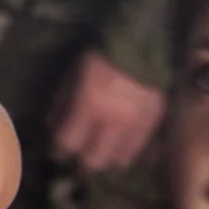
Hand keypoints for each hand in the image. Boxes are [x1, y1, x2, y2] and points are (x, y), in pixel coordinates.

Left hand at [50, 50, 165, 174]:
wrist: (145, 45)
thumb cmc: (101, 56)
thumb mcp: (73, 75)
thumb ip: (62, 103)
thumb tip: (51, 127)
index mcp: (89, 105)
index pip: (68, 142)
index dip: (58, 151)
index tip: (55, 153)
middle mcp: (113, 121)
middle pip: (94, 159)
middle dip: (81, 164)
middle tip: (76, 162)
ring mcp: (138, 124)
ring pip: (120, 159)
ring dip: (107, 163)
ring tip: (100, 161)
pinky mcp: (157, 123)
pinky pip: (144, 150)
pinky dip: (133, 156)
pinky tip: (125, 157)